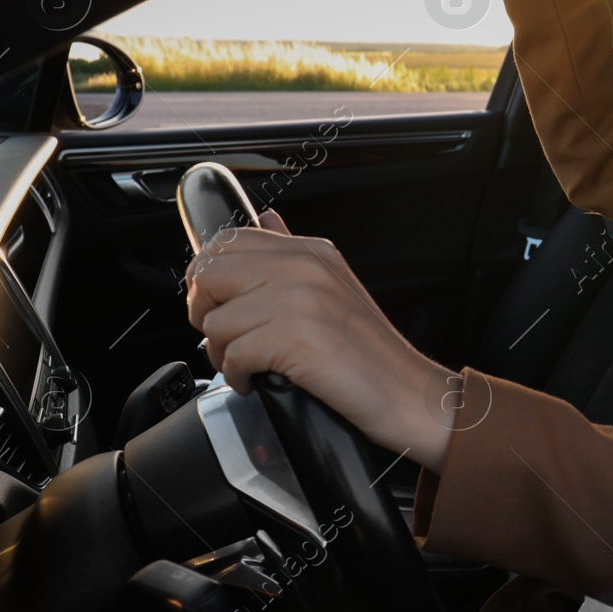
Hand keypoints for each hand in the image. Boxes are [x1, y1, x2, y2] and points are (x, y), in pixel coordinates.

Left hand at [185, 209, 459, 471]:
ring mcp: (299, 300)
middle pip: (210, 273)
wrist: (408, 393)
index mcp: (312, 251)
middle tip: (225, 336)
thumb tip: (266, 218)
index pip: (228, 240)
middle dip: (204, 310)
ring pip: (216, 320)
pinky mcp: (293, 338)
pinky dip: (237, 376)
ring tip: (248, 365)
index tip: (219, 304)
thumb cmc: (371, 352)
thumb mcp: (334, 285)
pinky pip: (232, 354)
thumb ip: (293, 252)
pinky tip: (257, 381)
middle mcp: (304, 267)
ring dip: (221, 352)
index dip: (208, 276)